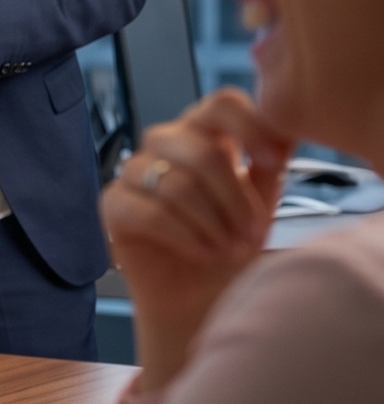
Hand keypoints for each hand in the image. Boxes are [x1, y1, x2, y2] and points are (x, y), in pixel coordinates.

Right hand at [102, 88, 291, 391]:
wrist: (202, 299)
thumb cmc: (232, 247)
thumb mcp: (263, 202)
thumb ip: (271, 161)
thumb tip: (290, 122)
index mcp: (204, 134)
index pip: (221, 104)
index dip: (250, 126)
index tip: (272, 161)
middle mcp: (166, 145)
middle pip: (201, 148)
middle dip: (234, 198)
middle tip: (251, 233)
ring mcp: (134, 173)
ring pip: (177, 183)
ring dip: (212, 223)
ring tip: (228, 250)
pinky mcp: (113, 205)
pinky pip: (150, 212)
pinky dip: (185, 237)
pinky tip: (202, 253)